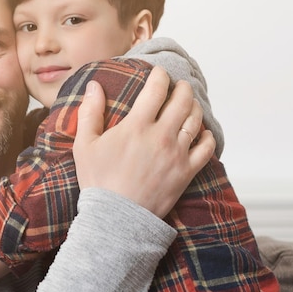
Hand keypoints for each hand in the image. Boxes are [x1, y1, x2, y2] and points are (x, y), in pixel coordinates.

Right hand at [73, 67, 214, 217]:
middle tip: (178, 85)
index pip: (156, 89)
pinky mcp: (186, 172)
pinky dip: (207, 136)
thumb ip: (90, 112)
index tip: (159, 73)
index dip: (160, 76)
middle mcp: (162, 136)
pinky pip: (206, 149)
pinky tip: (202, 132)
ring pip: (196, 120)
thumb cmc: (98, 182)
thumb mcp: (85, 145)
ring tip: (189, 104)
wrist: (116, 218)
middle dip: (182, 87)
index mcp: (137, 126)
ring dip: (194, 107)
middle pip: (182, 100)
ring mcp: (177, 154)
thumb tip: (93, 86)